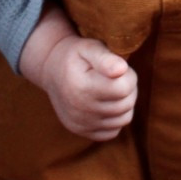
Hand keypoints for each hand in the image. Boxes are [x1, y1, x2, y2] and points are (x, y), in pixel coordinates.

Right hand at [19, 10, 137, 141]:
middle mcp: (79, 110)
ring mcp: (80, 124)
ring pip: (123, 119)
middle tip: (118, 78)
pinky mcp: (82, 131)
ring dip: (124, 104)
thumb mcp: (88, 48)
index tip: (120, 68)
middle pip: (126, 104)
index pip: (124, 89)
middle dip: (128, 89)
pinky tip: (106, 103)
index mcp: (81, 87)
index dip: (129, 76)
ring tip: (113, 89)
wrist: (51, 70)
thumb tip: (122, 69)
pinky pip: (113, 131)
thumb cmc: (75, 56)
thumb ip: (106, 58)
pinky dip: (115, 118)